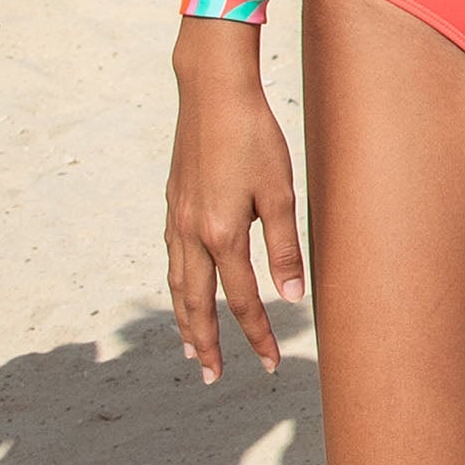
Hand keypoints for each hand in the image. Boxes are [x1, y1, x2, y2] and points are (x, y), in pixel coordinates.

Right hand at [165, 18, 304, 382]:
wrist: (211, 89)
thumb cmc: (253, 135)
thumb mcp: (278, 191)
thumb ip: (284, 248)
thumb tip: (294, 298)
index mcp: (222, 234)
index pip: (243, 300)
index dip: (258, 335)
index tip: (270, 364)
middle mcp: (191, 232)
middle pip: (197, 303)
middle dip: (207, 343)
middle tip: (212, 376)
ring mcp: (177, 216)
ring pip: (177, 283)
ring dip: (184, 319)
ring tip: (192, 346)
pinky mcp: (172, 200)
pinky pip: (171, 257)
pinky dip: (176, 285)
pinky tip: (182, 286)